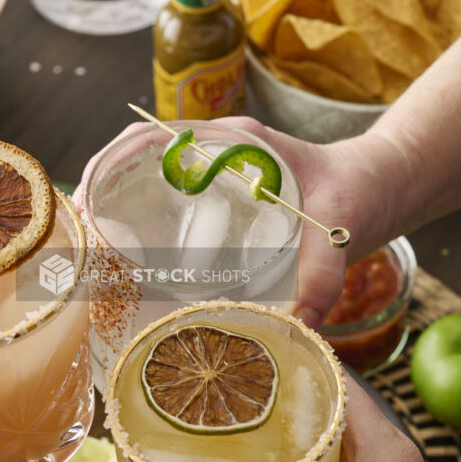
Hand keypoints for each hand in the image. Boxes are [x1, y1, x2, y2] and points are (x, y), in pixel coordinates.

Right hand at [73, 117, 400, 328]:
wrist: (378, 190)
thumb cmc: (358, 193)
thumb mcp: (341, 228)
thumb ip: (324, 272)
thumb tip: (302, 323)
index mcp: (231, 142)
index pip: (150, 138)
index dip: (109, 163)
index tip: (87, 201)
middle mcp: (212, 156)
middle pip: (135, 167)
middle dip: (101, 200)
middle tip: (82, 249)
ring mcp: (211, 182)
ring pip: (146, 193)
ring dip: (116, 221)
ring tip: (94, 268)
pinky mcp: (217, 208)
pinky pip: (168, 216)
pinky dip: (143, 239)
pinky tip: (134, 278)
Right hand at [146, 373, 460, 461]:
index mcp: (383, 449)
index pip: (335, 376)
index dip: (291, 357)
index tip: (245, 349)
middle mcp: (388, 457)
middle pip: (327, 404)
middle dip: (278, 396)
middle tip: (224, 391)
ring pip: (332, 440)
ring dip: (291, 434)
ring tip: (235, 428)